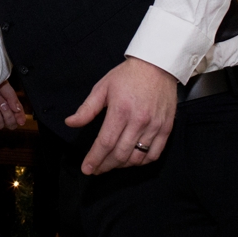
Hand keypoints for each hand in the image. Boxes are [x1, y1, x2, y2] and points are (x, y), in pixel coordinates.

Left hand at [73, 56, 178, 174]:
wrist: (157, 67)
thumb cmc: (126, 76)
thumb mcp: (101, 88)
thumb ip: (86, 109)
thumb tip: (70, 123)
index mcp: (120, 111)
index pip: (105, 142)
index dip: (95, 158)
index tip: (86, 169)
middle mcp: (139, 122)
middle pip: (121, 153)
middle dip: (106, 165)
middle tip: (96, 170)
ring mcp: (155, 127)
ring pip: (138, 157)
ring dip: (122, 165)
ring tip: (111, 164)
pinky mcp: (166, 128)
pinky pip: (155, 154)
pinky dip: (142, 161)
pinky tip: (131, 161)